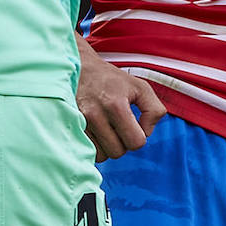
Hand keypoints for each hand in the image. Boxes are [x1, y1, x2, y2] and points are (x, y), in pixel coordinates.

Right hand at [77, 39, 166, 161]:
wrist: (81, 69)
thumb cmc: (113, 80)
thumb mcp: (141, 88)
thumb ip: (154, 110)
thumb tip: (146, 133)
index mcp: (116, 105)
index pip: (136, 142)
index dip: (139, 137)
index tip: (134, 125)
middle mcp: (95, 115)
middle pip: (118, 152)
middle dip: (123, 143)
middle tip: (119, 127)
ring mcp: (80, 122)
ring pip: (102, 156)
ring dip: (108, 147)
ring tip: (107, 129)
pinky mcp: (70, 127)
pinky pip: (87, 152)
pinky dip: (95, 147)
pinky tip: (97, 133)